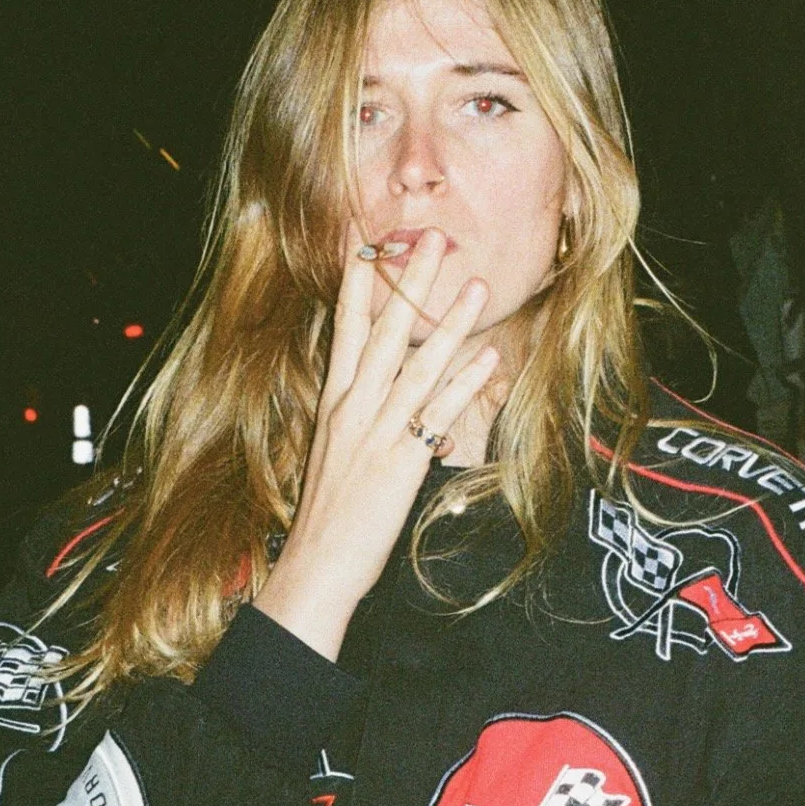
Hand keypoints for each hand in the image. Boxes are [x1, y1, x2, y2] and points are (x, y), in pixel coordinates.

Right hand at [254, 228, 499, 662]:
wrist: (316, 566)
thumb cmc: (327, 518)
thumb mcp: (334, 455)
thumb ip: (355, 420)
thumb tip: (375, 398)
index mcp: (334, 404)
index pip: (344, 332)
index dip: (356, 288)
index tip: (369, 248)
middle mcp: (352, 409)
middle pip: (382, 332)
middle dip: (409, 284)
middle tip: (431, 239)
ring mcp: (375, 432)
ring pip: (415, 364)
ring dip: (447, 322)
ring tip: (475, 285)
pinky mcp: (400, 462)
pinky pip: (437, 413)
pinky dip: (464, 382)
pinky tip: (487, 356)